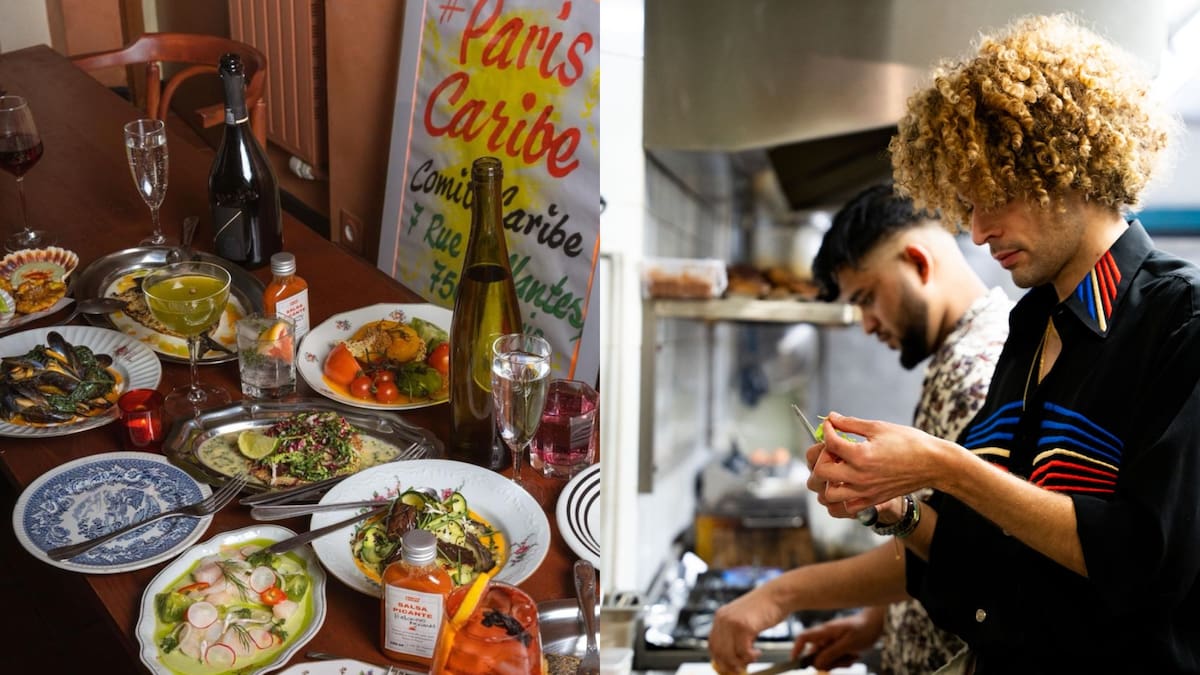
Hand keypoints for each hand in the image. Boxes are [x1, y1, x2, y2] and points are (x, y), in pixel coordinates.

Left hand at [708, 587, 787, 674]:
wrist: (778, 595)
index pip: (712, 644)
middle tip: (741, 669)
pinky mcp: (744, 627)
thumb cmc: (764, 608)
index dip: (719, 659)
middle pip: (718, 652)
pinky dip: (750, 657)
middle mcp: (723, 619)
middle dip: (729, 665)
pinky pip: (743, 652)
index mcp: (720, 616)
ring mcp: (732, 622)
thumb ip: (735, 636)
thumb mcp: (744, 620)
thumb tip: (732, 659)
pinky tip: (758, 652)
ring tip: (752, 658)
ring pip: (729, 655)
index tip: (728, 667)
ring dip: (741, 662)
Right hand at [792, 609, 883, 670]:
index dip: (796, 649)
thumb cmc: (864, 629)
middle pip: (816, 655)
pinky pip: (836, 659)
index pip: (803, 638)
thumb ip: (831, 654)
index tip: (795, 661)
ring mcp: (832, 641)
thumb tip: (816, 664)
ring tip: (852, 656)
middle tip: (844, 660)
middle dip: (829, 662)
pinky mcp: (838, 646)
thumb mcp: (848, 643)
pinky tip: (854, 656)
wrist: (877, 624)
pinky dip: (844, 661)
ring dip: (839, 662)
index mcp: (824, 631)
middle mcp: (825, 636)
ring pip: (827, 659)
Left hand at [809, 412, 946, 513]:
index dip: (827, 429)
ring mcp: (865, 492)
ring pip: (828, 495)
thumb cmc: (909, 443)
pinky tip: (845, 483)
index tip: (831, 424)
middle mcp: (860, 477)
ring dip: (826, 481)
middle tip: (832, 449)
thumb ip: (851, 424)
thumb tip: (832, 418)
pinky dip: (839, 499)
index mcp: (861, 455)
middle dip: (821, 458)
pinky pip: (845, 508)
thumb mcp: (879, 427)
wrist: (933, 464)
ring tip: (836, 468)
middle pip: (821, 472)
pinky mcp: (872, 501)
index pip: (829, 443)